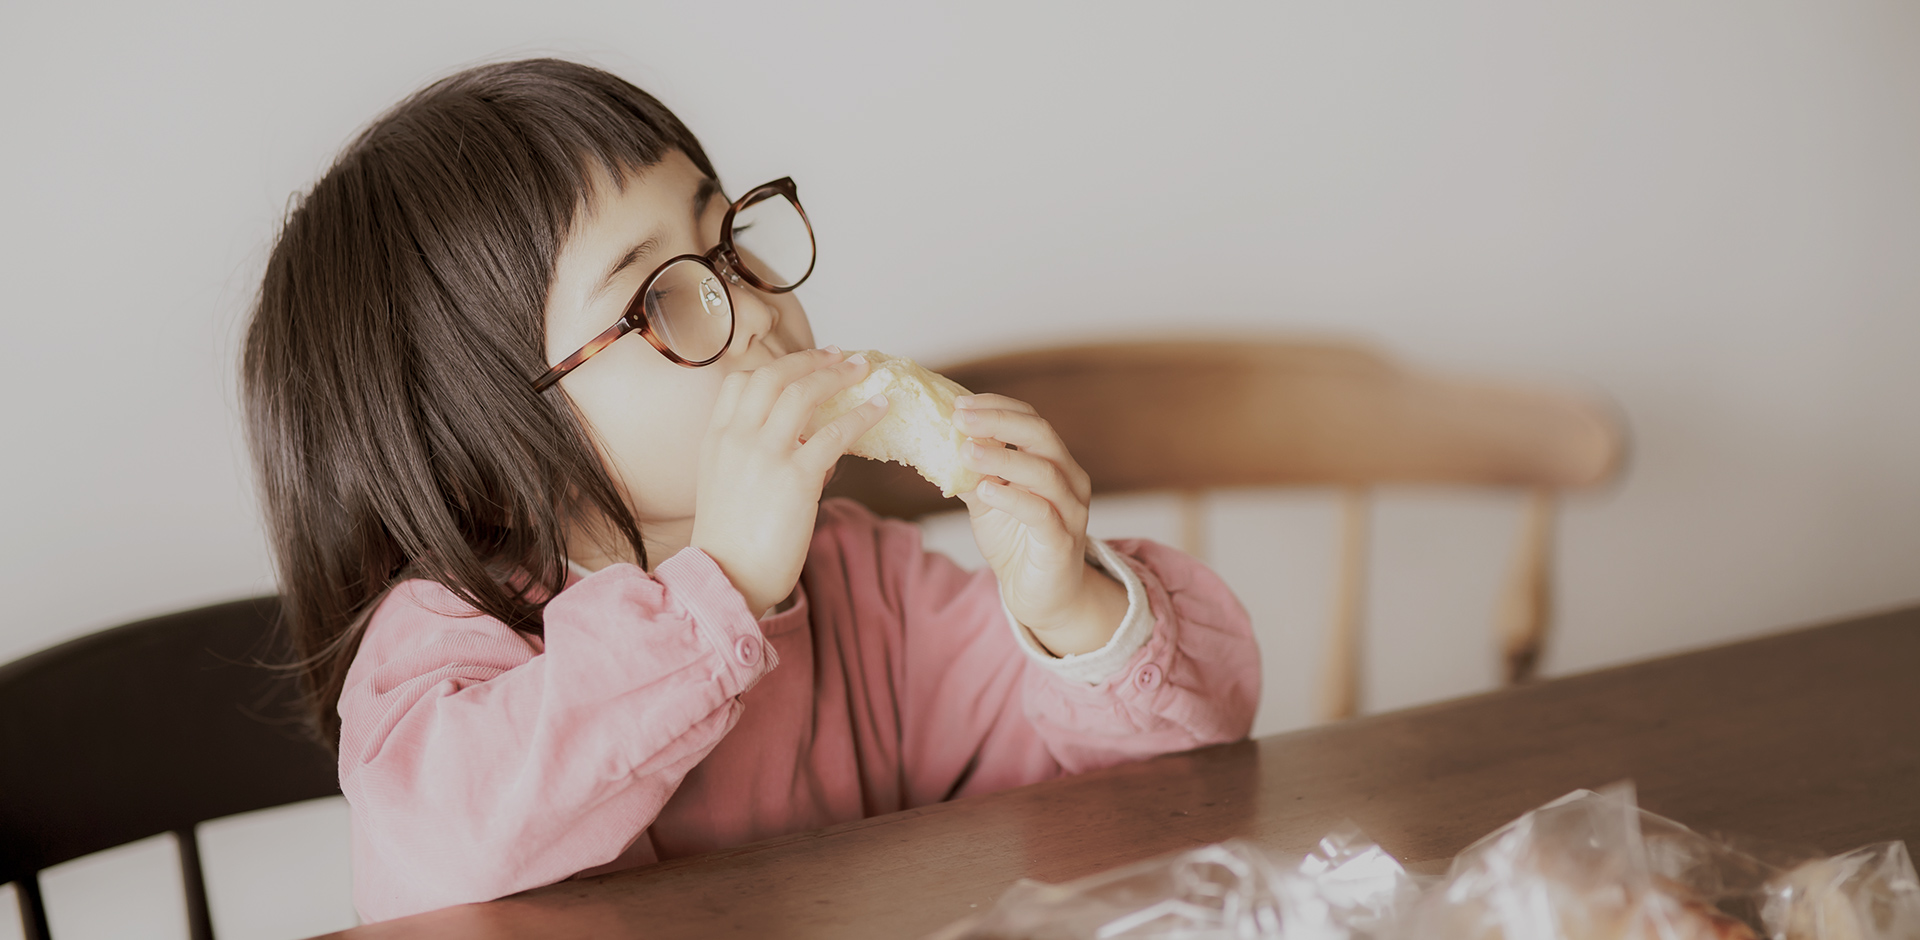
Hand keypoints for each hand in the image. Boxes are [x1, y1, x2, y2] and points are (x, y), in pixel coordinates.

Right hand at [691, 348, 888, 614]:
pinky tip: (881, 407)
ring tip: (865, 371)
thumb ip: (758, 457)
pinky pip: (835, 433)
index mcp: (717, 438)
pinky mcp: (796, 478)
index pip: (742, 381)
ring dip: (839, 376)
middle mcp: (736, 438)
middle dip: (812, 360)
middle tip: (842, 357)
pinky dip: (862, 414)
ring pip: (803, 394)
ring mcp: (764, 455)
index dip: (779, 365)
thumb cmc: (732, 541)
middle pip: (774, 376)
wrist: (726, 578)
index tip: (806, 363)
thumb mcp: (729, 485)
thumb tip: (809, 444)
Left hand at [953, 395, 1128, 655]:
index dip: (997, 408)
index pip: (1031, 420)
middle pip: (1041, 436)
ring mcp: (1070, 511)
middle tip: (960, 418)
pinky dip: (1012, 497)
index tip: (959, 404)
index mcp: (1054, 462)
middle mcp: (1069, 480)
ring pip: (1044, 472)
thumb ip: (971, 471)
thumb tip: (935, 441)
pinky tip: (984, 489)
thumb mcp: (987, 500)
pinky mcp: (1062, 542)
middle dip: (999, 422)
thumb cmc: (1017, 542)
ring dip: (1003, 457)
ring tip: (966, 450)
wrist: (1042, 596)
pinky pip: (1041, 513)